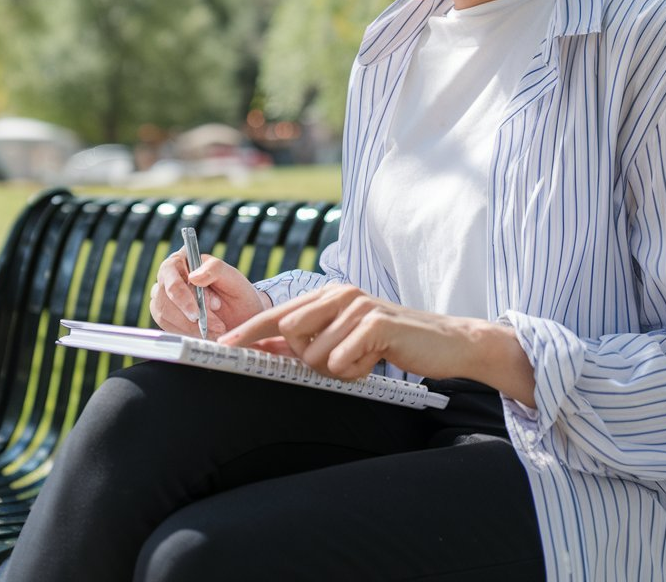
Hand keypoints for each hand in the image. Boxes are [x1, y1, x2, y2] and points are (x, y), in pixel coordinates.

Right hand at [150, 251, 270, 338]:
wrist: (242, 315)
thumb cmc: (236, 292)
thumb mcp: (232, 276)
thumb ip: (215, 269)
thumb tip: (193, 277)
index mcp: (182, 259)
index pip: (170, 271)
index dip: (180, 293)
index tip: (196, 314)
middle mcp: (169, 277)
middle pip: (165, 297)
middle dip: (190, 316)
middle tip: (217, 325)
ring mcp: (164, 298)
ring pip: (164, 314)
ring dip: (191, 327)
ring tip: (216, 329)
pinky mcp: (166, 316)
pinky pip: (168, 327)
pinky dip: (188, 333)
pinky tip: (206, 333)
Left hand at [218, 283, 526, 395]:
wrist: (442, 342)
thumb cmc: (391, 343)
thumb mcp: (346, 339)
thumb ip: (311, 340)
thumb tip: (269, 349)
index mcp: (329, 295)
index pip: (279, 312)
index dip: (249, 330)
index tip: (223, 346)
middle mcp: (339, 294)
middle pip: (291, 335)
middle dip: (310, 358)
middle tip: (345, 358)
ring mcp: (357, 305)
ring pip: (316, 354)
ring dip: (339, 368)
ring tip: (365, 358)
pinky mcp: (374, 323)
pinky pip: (342, 361)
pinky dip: (356, 371)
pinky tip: (376, 360)